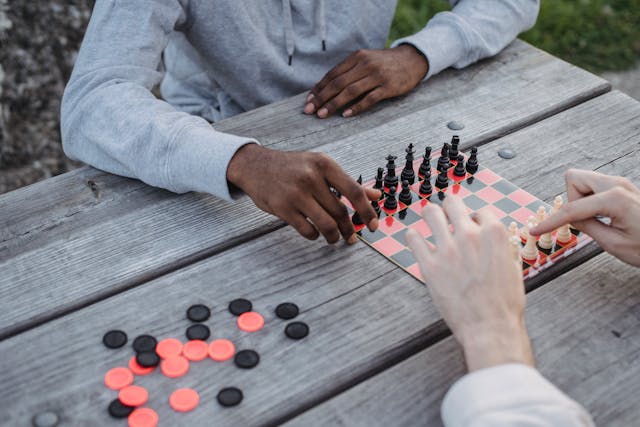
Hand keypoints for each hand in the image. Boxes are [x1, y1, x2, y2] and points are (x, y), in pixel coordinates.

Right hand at [227, 144, 379, 243]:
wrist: (255, 165)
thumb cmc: (292, 167)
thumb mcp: (320, 166)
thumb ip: (347, 182)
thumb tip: (376, 196)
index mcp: (324, 164)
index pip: (354, 191)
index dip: (367, 211)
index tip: (374, 226)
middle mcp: (311, 177)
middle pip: (340, 211)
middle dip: (349, 228)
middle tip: (352, 236)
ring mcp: (296, 193)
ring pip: (326, 224)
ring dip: (334, 236)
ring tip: (335, 238)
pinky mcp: (282, 208)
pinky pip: (307, 230)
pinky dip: (314, 235)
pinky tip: (315, 233)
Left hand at [304, 45, 428, 118]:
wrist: (412, 60)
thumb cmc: (384, 63)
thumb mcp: (365, 60)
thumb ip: (348, 71)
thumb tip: (324, 87)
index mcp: (357, 57)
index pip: (333, 74)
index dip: (319, 88)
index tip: (309, 100)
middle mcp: (365, 64)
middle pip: (338, 83)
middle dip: (321, 98)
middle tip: (310, 111)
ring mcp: (377, 76)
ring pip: (350, 91)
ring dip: (334, 104)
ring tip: (323, 115)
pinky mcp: (388, 87)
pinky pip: (369, 99)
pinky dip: (356, 107)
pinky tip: (345, 115)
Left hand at [406, 196, 533, 371]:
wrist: (490, 327)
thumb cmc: (505, 303)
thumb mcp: (514, 268)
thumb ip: (502, 248)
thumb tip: (496, 239)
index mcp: (493, 234)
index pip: (480, 211)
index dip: (476, 219)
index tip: (472, 227)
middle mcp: (469, 236)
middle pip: (452, 202)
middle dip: (450, 208)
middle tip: (448, 217)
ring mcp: (447, 249)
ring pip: (430, 213)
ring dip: (430, 216)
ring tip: (431, 222)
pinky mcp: (429, 265)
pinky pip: (413, 238)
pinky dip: (414, 238)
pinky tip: (417, 241)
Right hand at [530, 169, 639, 266]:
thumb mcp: (613, 244)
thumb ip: (587, 226)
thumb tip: (570, 218)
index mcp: (614, 199)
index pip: (571, 208)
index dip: (551, 221)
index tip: (535, 230)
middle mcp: (617, 184)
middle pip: (574, 179)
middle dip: (570, 200)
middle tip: (583, 220)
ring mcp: (621, 184)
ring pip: (583, 181)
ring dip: (580, 200)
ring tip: (597, 220)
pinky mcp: (622, 188)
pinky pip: (594, 187)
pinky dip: (589, 200)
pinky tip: (602, 217)